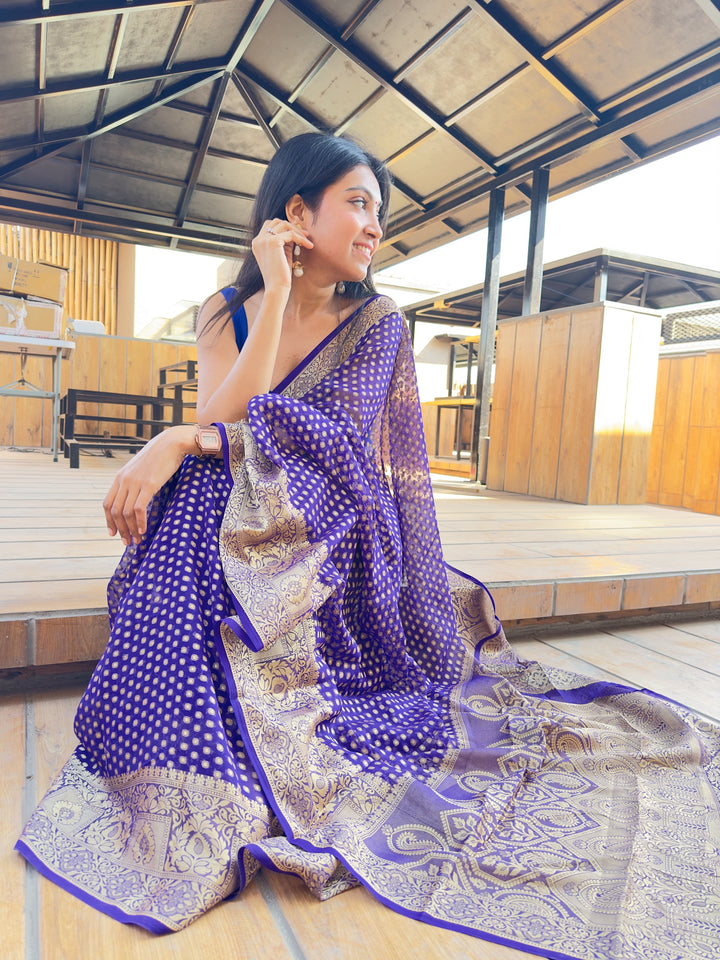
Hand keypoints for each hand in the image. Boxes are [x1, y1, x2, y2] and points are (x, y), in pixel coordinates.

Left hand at [103, 425, 195, 545]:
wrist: (171, 443)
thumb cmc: (159, 457)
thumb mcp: (140, 469)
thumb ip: (134, 481)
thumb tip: (134, 497)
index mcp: (120, 477)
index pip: (107, 503)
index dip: (108, 521)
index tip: (113, 533)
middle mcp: (124, 480)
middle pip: (115, 511)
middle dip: (120, 529)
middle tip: (127, 542)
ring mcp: (135, 482)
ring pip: (126, 512)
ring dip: (131, 529)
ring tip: (137, 539)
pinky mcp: (148, 485)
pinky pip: (139, 509)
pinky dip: (140, 522)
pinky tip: (144, 530)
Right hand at [251, 218, 312, 290]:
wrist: (277, 288)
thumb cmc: (281, 275)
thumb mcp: (282, 254)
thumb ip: (285, 241)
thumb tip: (295, 228)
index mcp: (257, 243)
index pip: (270, 226)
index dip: (285, 228)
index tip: (299, 235)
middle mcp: (258, 240)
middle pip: (276, 222)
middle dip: (291, 226)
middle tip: (305, 235)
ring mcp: (264, 240)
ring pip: (284, 225)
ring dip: (298, 231)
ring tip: (307, 242)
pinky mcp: (273, 242)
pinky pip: (291, 234)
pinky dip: (301, 239)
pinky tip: (309, 246)